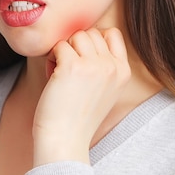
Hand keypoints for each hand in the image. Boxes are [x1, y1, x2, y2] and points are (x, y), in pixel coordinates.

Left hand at [33, 28, 130, 165]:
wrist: (65, 140)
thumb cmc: (78, 117)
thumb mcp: (104, 90)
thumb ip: (103, 65)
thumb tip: (85, 37)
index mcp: (123, 71)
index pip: (112, 33)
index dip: (92, 42)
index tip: (81, 62)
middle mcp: (112, 66)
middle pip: (90, 33)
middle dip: (75, 48)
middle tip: (68, 72)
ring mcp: (94, 65)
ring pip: (75, 36)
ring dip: (62, 52)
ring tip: (60, 74)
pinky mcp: (72, 66)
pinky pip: (59, 46)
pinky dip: (51, 59)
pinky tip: (52, 78)